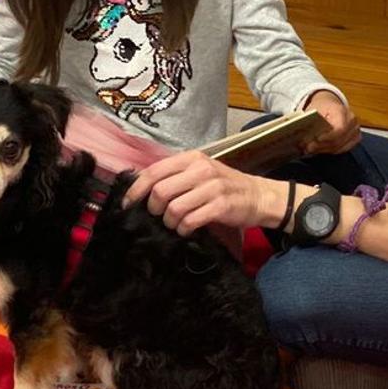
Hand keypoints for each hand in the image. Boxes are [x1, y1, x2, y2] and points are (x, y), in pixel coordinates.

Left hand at [123, 151, 287, 235]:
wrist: (259, 196)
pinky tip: (188, 230)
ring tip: (176, 224)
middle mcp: (201, 170)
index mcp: (191, 158)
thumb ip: (175, 176)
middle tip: (160, 216)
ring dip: (170, 222)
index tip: (128, 204)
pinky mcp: (221, 206)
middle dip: (154, 209)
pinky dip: (184, 230)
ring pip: (173, 209)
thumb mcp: (200, 172)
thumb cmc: (224, 186)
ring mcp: (212, 188)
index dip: (136, 190)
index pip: (154, 171)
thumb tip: (141, 190)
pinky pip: (190, 221)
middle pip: (160, 192)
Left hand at [303, 91, 361, 154]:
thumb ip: (312, 123)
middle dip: (322, 146)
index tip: (316, 141)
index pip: (339, 128)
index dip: (328, 137)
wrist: (331, 105)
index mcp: (342, 111)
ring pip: (340, 146)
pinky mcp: (355, 138)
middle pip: (339, 140)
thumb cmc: (321, 108)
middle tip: (308, 148)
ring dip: (324, 149)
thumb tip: (306, 137)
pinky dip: (330, 150)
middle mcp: (352, 121)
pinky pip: (343, 149)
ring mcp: (355, 130)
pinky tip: (320, 149)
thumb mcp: (314, 110)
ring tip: (311, 149)